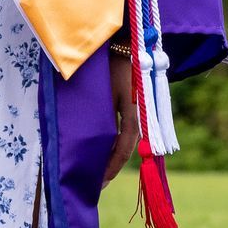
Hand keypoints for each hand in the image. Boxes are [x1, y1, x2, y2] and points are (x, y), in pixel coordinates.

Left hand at [102, 54, 138, 188]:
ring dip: (111, 156)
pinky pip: (122, 130)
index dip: (111, 168)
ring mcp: (133, 110)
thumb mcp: (104, 94)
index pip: (123, 149)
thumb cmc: (108, 67)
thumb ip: (101, 119)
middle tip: (96, 184)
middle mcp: (136, 115)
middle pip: (124, 148)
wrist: (120, 43)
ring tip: (98, 172)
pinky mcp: (128, 104)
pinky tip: (102, 150)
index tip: (99, 183)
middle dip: (110, 167)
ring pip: (124, 141)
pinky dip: (112, 143)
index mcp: (132, 114)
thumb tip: (91, 145)